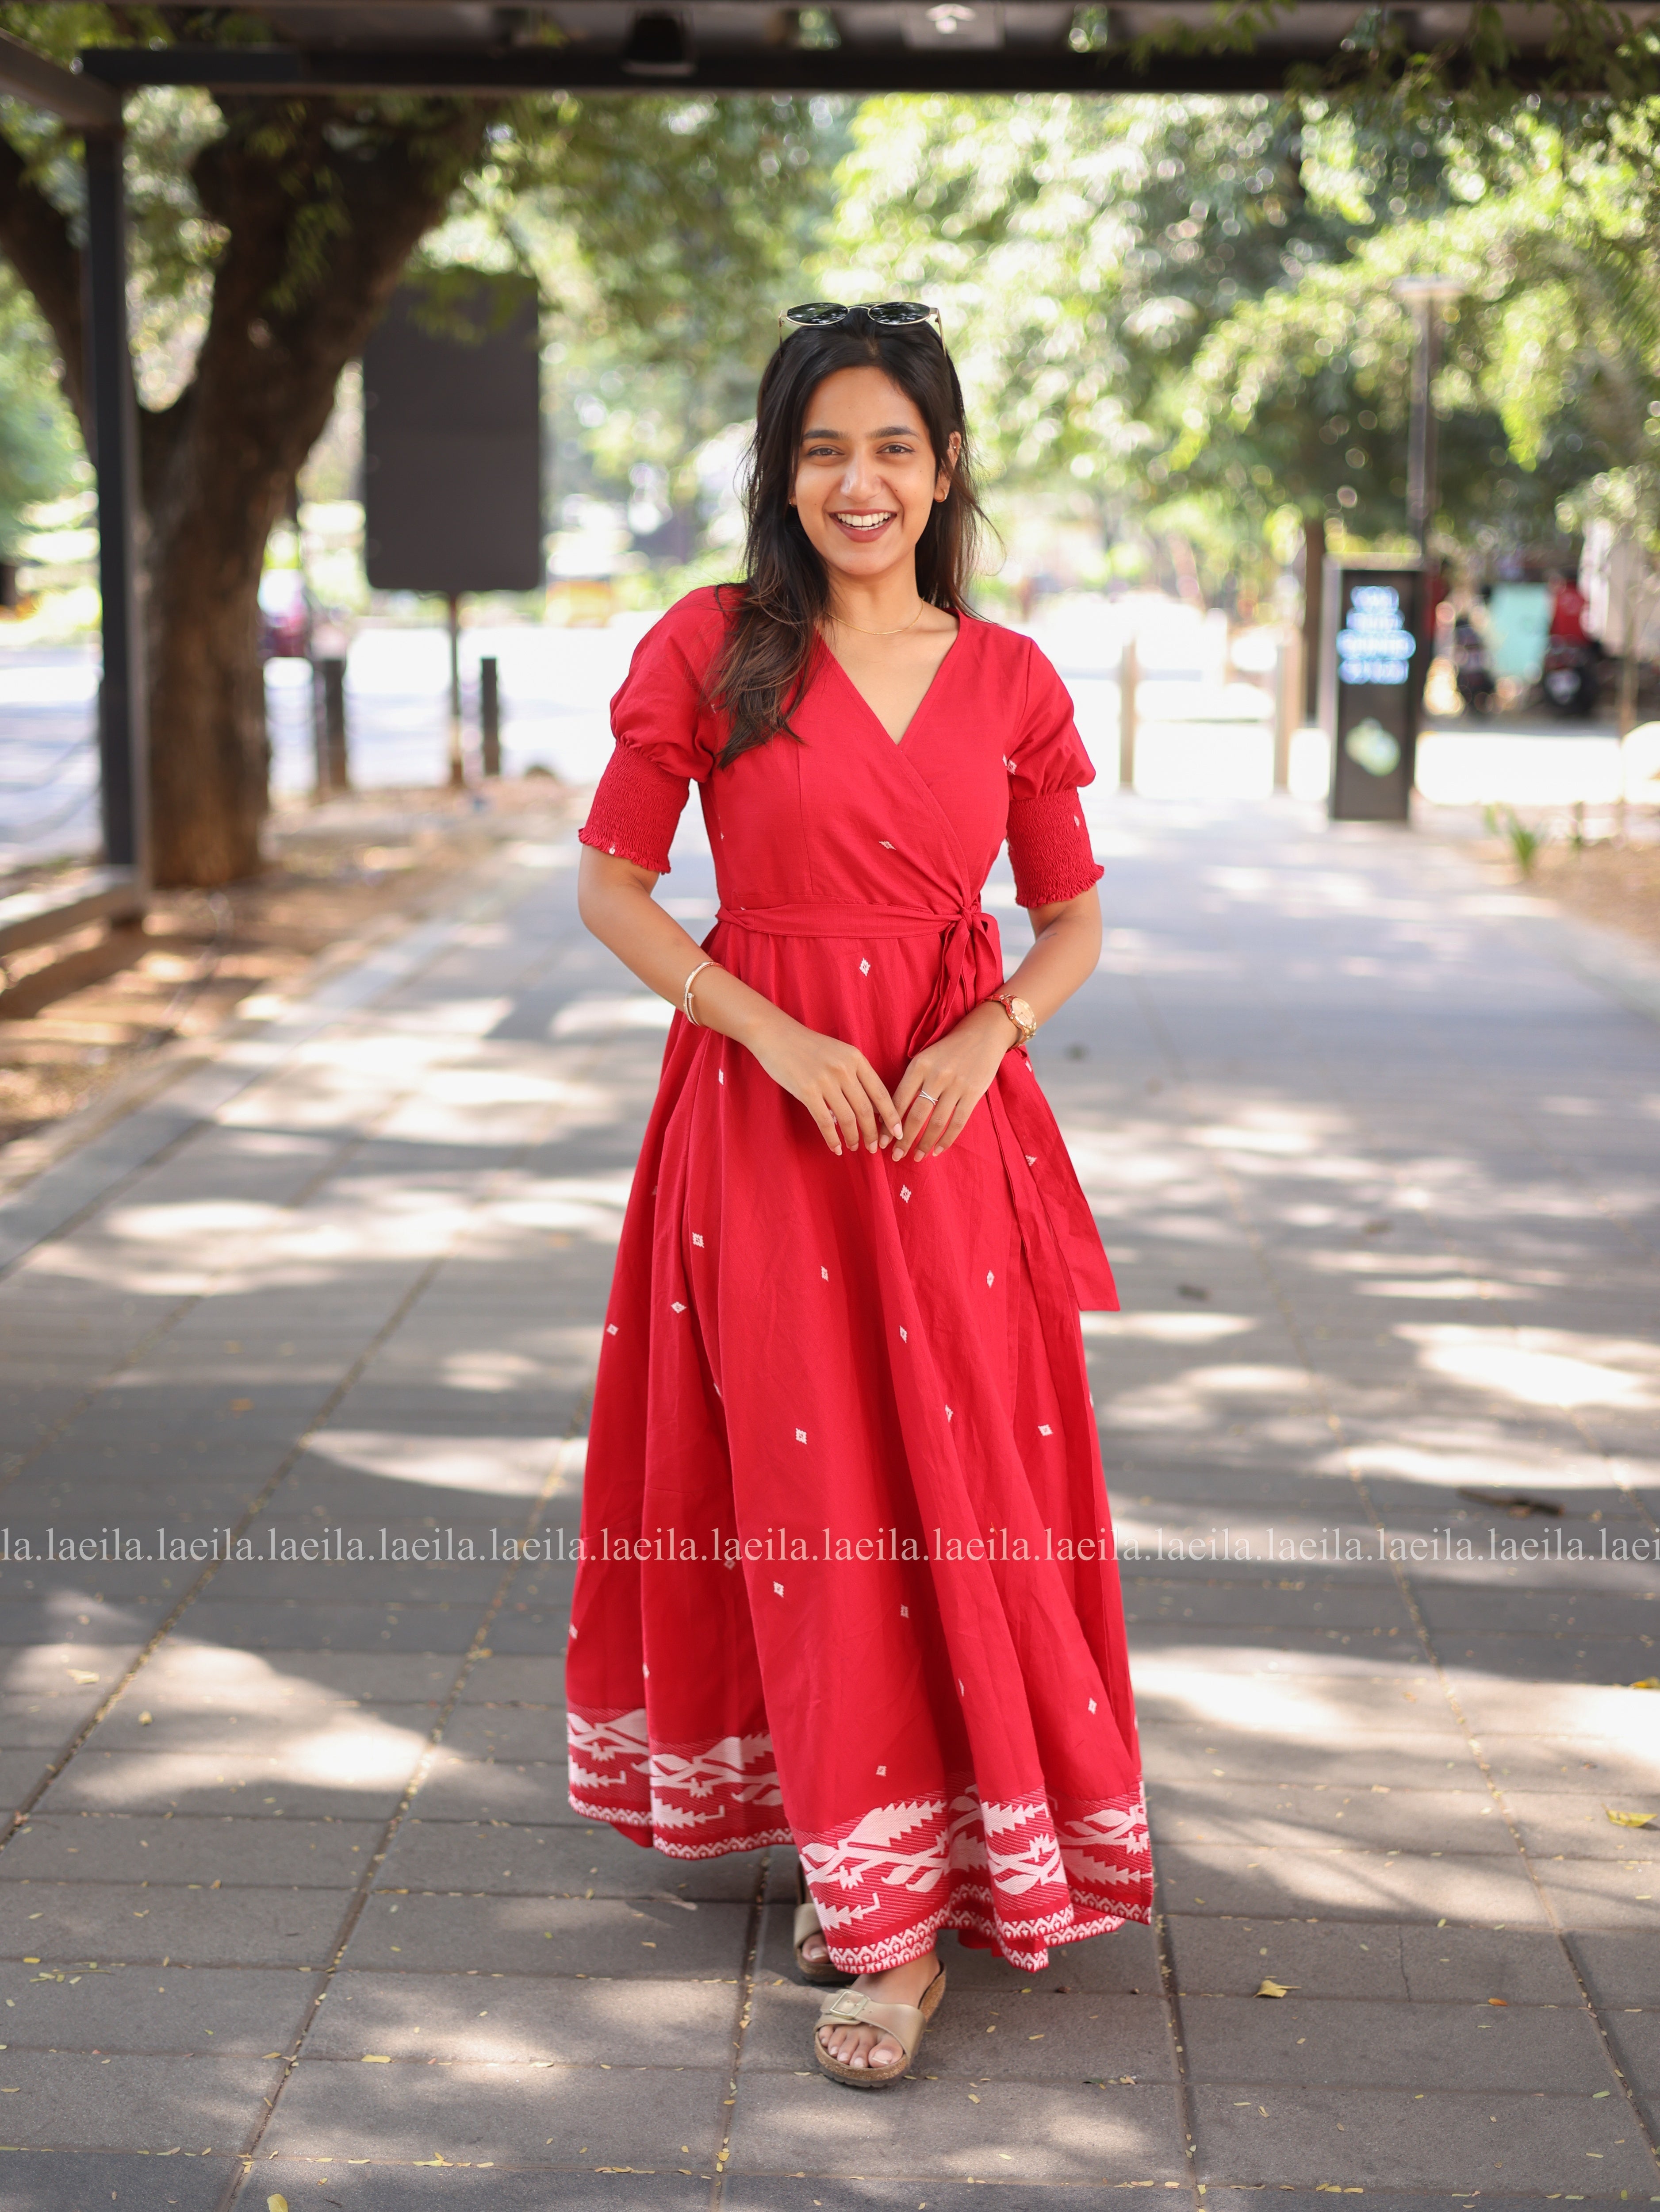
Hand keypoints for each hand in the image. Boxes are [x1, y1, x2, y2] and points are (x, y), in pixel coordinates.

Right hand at [748, 1014, 904, 1157]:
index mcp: (856, 1058)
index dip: (891, 1116)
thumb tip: (869, 1107)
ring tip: (855, 1147)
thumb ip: (854, 1074)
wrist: (776, 1035)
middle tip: (874, 1147)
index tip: (898, 1132)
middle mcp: (844, 1069)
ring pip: (847, 1118)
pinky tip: (836, 1148)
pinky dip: (833, 1139)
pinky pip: (825, 1122)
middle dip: (872, 1133)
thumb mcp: (839, 1053)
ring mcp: (825, 1080)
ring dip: (853, 1137)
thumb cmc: (808, 1046)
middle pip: (865, 1109)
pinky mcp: (807, 1091)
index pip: (880, 1092)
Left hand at [892, 1003, 1012, 1160]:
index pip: (899, 1100)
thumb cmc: (948, 1049)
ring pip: (936, 1122)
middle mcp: (936, 1076)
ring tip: (916, 1157)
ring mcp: (956, 1085)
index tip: (882, 1141)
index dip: (889, 1124)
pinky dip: (947, 1139)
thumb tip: (892, 1112)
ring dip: (924, 1144)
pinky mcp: (973, 1093)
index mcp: (919, 1066)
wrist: (983, 1034)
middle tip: (895, 1156)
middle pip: (916, 1115)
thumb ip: (911, 1081)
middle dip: (903, 1140)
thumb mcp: (925, 1058)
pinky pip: (957, 1122)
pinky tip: (938, 1150)